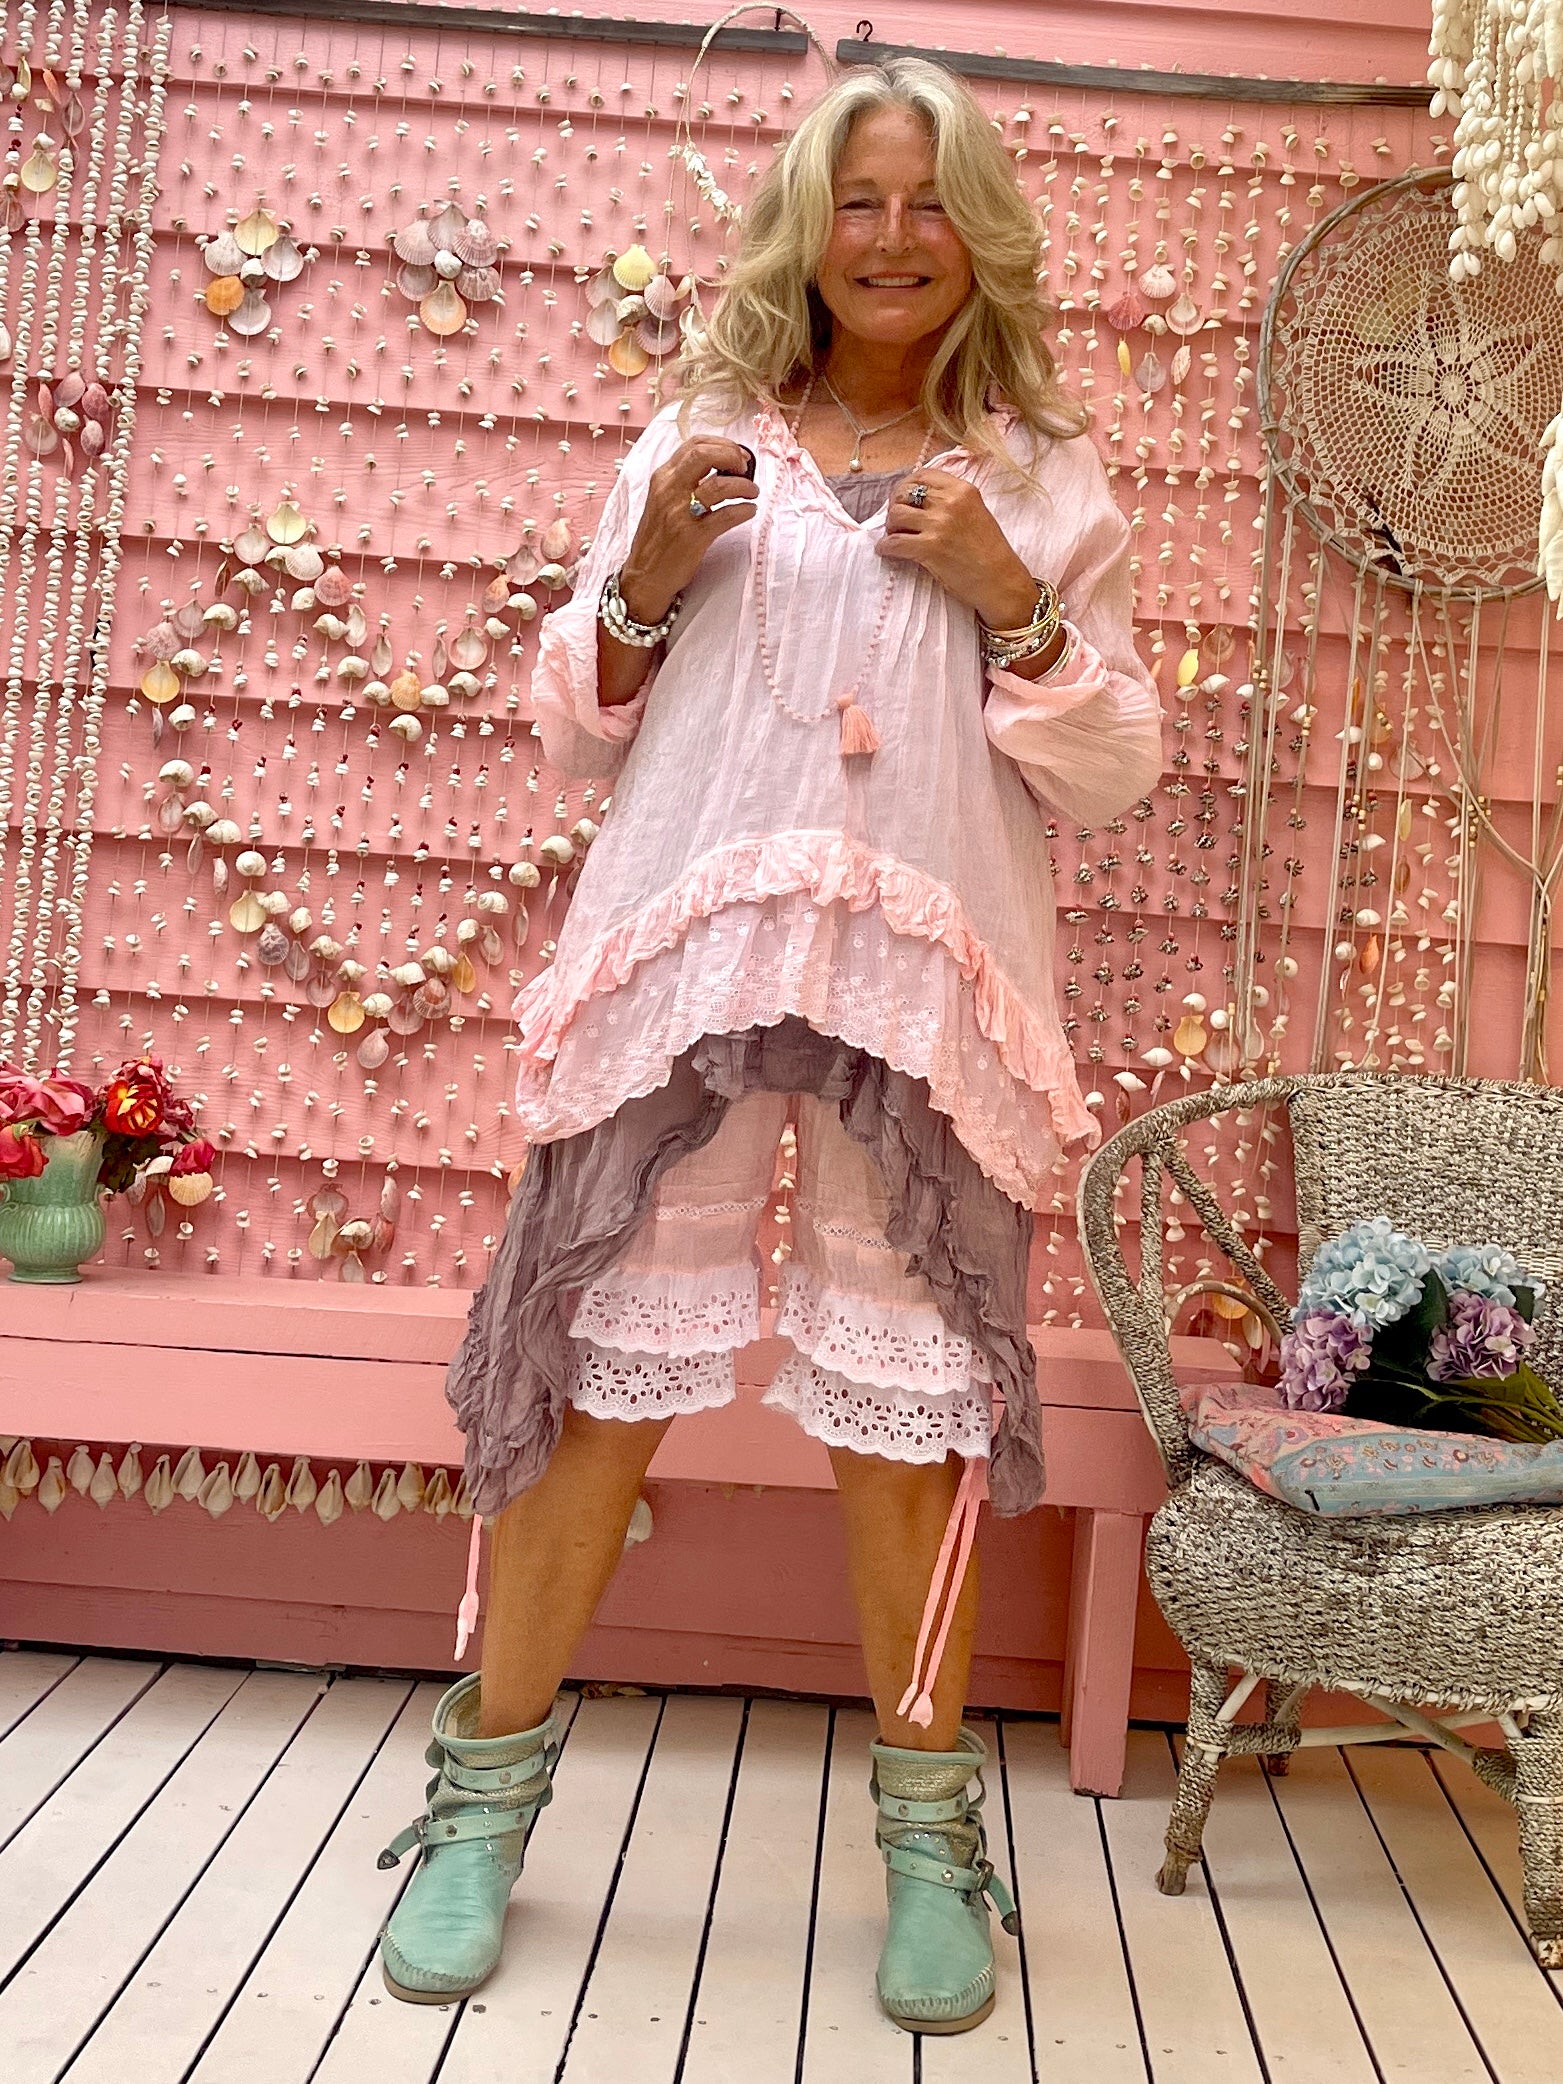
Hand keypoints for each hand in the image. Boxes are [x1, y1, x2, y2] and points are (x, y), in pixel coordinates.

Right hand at [617, 437, 757, 623]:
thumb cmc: (659, 538)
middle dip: (732, 456)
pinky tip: (749, 511)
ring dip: (744, 486)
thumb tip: (720, 466)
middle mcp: (669, 490)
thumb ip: (685, 481)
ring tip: (752, 492)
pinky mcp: (692, 537)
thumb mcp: (663, 500)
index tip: (737, 455)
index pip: (694, 444)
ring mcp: (680, 513)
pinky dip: (743, 510)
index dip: (722, 444)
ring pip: (718, 485)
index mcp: (663, 478)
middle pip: (704, 455)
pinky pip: (726, 516)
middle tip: (745, 469)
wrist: (645, 575)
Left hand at [875, 467, 1038, 628]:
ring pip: (896, 515)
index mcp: (962, 490)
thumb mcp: (976, 513)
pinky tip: (887, 551)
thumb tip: (920, 501)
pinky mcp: (929, 548)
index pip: (922, 475)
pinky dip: (886, 548)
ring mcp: (939, 524)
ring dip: (890, 527)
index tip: (902, 499)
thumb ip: (952, 502)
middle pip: (904, 493)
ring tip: (895, 536)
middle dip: (895, 506)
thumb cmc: (990, 552)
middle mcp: (950, 502)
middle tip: (896, 522)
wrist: (1001, 581)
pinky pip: (894, 543)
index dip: (905, 486)